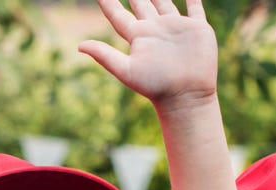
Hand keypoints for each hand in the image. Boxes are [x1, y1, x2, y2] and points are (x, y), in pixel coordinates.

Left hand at [79, 0, 216, 110]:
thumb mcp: (126, 70)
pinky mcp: (196, 29)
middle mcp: (155, 29)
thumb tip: (79, 46)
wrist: (185, 95)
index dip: (108, 2)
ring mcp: (175, 28)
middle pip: (141, 4)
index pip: (118, 15)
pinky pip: (194, 8)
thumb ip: (104, 56)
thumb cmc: (155, 86)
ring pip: (164, 2)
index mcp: (138, 36)